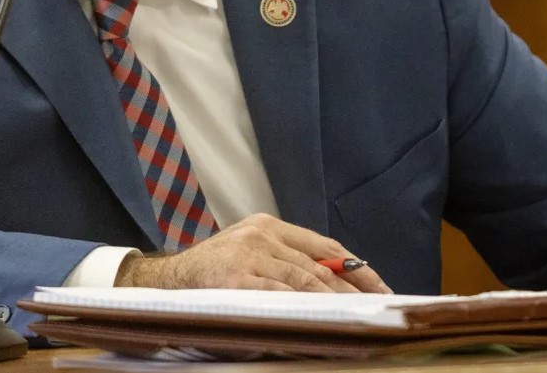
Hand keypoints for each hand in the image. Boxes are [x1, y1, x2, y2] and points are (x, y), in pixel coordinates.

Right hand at [115, 213, 391, 293]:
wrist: (165, 283)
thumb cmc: (213, 273)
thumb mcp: (250, 255)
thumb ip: (285, 262)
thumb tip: (334, 286)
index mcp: (268, 225)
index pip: (325, 247)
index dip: (356, 269)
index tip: (381, 288)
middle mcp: (260, 234)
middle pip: (319, 265)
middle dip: (353, 290)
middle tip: (380, 309)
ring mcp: (247, 255)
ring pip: (304, 280)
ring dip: (335, 303)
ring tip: (359, 318)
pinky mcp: (236, 279)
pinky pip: (278, 295)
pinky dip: (303, 309)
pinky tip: (322, 321)